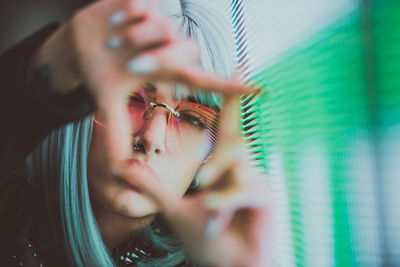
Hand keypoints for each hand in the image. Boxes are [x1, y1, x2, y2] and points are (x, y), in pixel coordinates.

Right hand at [30, 0, 245, 165]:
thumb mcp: (107, 102)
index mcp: (168, 73)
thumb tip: (119, 172)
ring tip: (114, 42)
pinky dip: (126, 15)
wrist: (80, 39)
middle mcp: (170, 48)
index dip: (230, 88)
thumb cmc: (102, 70)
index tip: (258, 90)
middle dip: (158, 58)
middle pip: (186, 51)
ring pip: (165, 28)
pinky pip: (145, 6)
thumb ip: (116, 133)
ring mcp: (162, 23)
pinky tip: (115, 21)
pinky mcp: (148, 2)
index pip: (205, 81)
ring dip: (134, 38)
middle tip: (132, 64)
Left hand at [126, 93, 271, 266]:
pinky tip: (214, 219)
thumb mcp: (174, 209)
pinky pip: (247, 187)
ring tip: (206, 212)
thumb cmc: (204, 239)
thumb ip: (152, 186)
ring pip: (239, 165)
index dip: (232, 98)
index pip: (227, 126)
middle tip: (203, 187)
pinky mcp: (268, 197)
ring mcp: (257, 180)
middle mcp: (243, 168)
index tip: (240, 67)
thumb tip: (124, 165)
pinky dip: (227, 202)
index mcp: (224, 166)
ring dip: (219, 191)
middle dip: (218, 161)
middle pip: (233, 142)